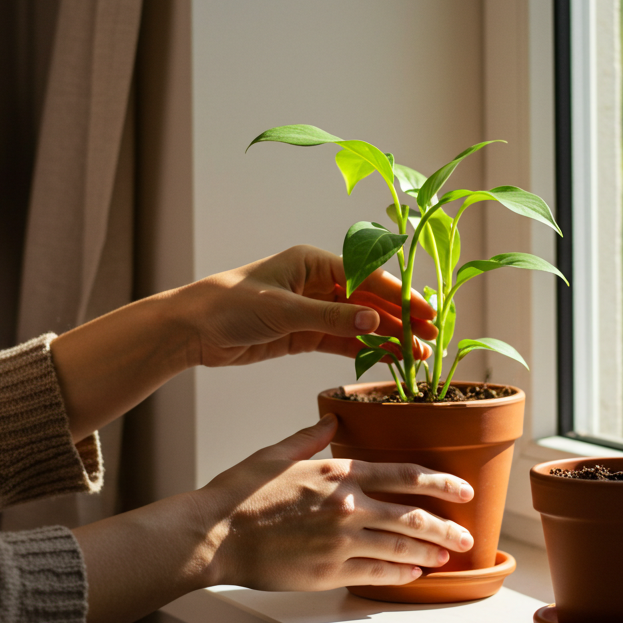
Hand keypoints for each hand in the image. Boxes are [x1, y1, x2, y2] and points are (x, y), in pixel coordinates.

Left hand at [180, 244, 437, 367]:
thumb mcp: (284, 310)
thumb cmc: (230, 304)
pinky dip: (364, 350)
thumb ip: (331, 318)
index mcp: (314, 263)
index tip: (425, 313)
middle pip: (369, 301)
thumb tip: (375, 323)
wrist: (192, 329)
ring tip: (416, 355)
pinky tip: (386, 360)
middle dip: (400, 319)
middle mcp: (317, 283)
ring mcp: (312, 309)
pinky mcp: (303, 335)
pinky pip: (342, 341)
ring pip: (359, 323)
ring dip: (386, 338)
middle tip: (430, 339)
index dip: (399, 296)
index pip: (368, 277)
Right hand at [191, 414, 474, 590]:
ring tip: (447, 555)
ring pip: (402, 547)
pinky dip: (401, 574)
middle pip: (413, 516)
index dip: (441, 483)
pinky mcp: (330, 571)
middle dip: (447, 525)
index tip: (462, 490)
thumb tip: (331, 419)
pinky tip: (414, 575)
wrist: (214, 534)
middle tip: (466, 532)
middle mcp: (348, 506)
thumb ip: (310, 437)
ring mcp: (341, 541)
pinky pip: (378, 573)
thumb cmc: (240, 493)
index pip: (405, 474)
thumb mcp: (276, 453)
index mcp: (338, 472)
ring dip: (430, 552)